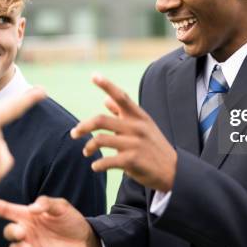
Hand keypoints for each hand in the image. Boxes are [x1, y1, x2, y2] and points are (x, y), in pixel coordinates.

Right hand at [0, 196, 101, 246]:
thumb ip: (47, 203)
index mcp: (28, 216)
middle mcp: (26, 232)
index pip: (5, 210)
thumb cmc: (71, 220)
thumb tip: (32, 208)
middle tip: (22, 232)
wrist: (85, 240)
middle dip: (11, 232)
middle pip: (9, 232)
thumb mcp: (62, 207)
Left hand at [71, 74, 177, 191]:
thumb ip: (124, 113)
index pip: (121, 96)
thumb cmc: (154, 146)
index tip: (94, 75)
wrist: (173, 171)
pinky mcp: (132, 161)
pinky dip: (97, 164)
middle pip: (100, 120)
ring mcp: (135, 144)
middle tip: (74, 133)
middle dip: (83, 127)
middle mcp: (137, 127)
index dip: (107, 85)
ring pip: (100, 140)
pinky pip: (106, 161)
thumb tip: (106, 99)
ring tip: (86, 152)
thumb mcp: (144, 126)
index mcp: (139, 116)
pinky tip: (96, 166)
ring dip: (88, 147)